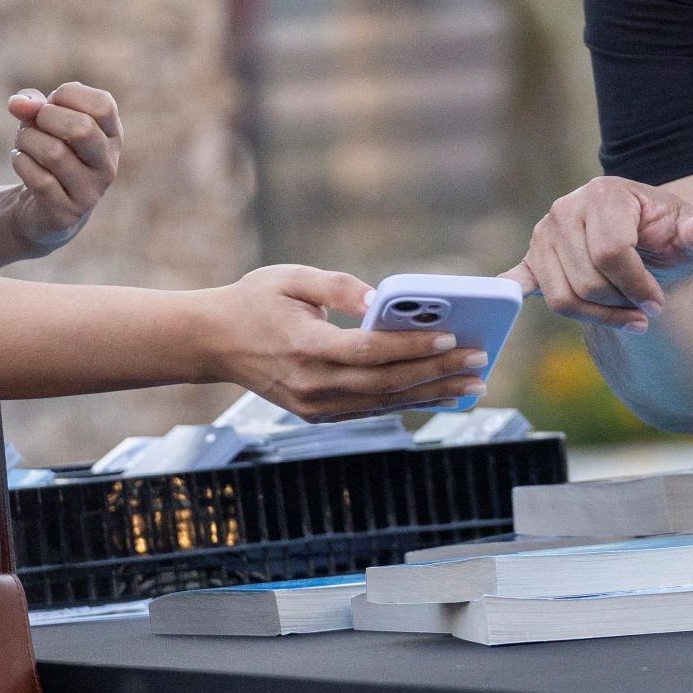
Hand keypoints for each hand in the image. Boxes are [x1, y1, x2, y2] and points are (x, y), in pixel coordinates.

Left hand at [5, 82, 119, 253]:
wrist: (42, 206)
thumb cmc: (48, 150)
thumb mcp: (42, 121)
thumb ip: (32, 104)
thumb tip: (17, 103)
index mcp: (112, 135)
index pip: (103, 105)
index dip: (69, 96)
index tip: (52, 103)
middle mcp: (108, 164)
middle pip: (82, 128)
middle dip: (45, 117)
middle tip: (35, 123)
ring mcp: (90, 191)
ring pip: (54, 153)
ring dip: (26, 140)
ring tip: (23, 143)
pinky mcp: (67, 213)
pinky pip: (40, 180)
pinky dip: (21, 163)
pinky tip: (21, 161)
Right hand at [195, 265, 489, 420]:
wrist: (213, 343)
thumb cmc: (254, 301)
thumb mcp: (290, 278)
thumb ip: (336, 285)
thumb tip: (378, 300)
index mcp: (302, 346)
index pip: (366, 351)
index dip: (410, 346)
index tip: (450, 335)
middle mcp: (310, 384)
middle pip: (384, 382)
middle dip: (437, 372)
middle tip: (479, 360)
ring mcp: (314, 405)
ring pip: (383, 402)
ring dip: (431, 393)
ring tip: (473, 383)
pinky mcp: (317, 414)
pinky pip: (371, 409)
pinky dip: (408, 401)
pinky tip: (439, 392)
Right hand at [503, 175, 692, 332]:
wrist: (649, 253)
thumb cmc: (672, 244)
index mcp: (605, 194)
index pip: (609, 254)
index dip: (637, 287)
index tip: (659, 304)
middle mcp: (566, 208)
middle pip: (584, 280)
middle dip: (619, 303)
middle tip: (645, 311)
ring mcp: (544, 234)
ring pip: (559, 297)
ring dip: (597, 317)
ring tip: (626, 315)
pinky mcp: (532, 260)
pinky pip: (518, 283)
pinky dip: (510, 293)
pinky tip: (508, 297)